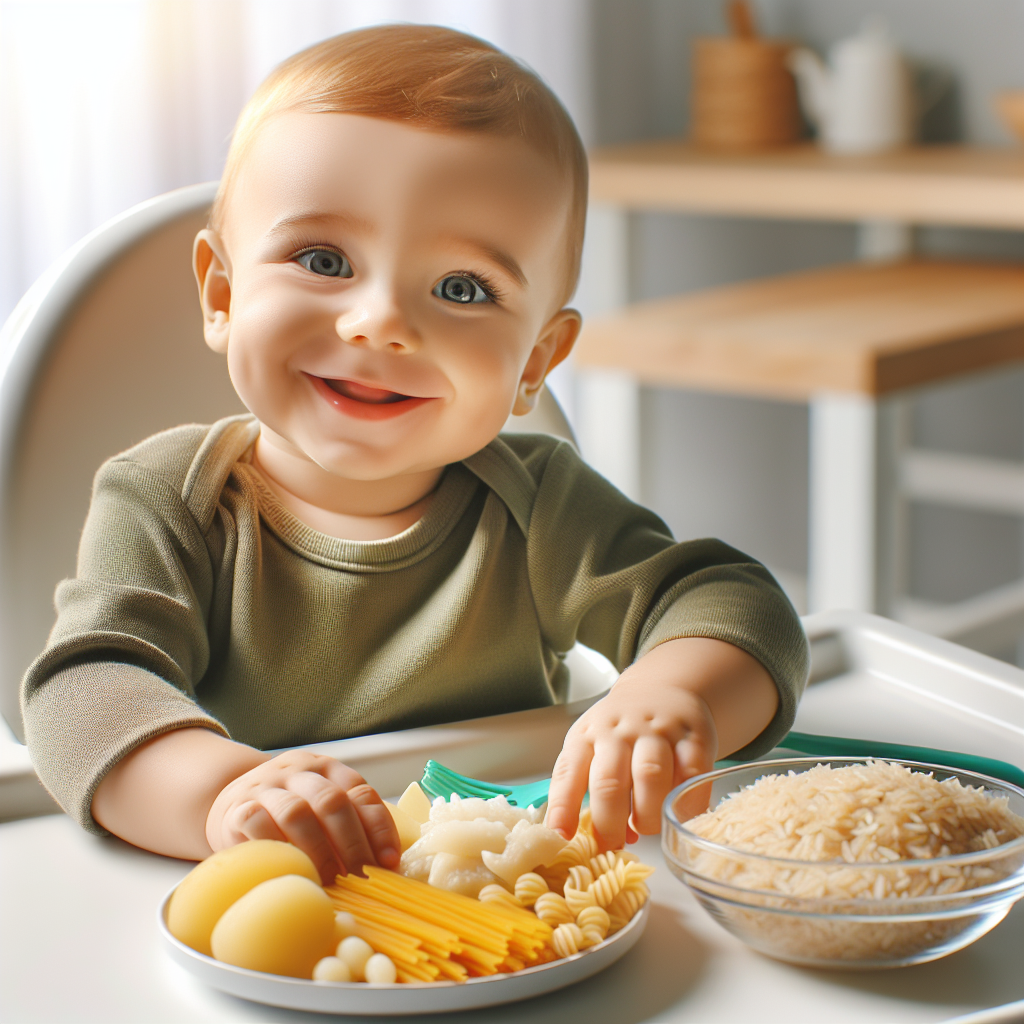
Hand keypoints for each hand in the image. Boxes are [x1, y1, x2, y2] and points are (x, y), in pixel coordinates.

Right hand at [205, 750, 399, 883]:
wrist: (229, 801)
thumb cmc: (285, 815)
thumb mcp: (319, 808)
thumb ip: (346, 827)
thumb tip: (383, 870)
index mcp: (328, 769)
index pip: (362, 792)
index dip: (379, 828)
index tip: (388, 862)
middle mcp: (299, 771)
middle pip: (332, 801)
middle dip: (352, 844)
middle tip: (361, 878)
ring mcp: (267, 787)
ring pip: (296, 812)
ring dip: (317, 852)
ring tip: (329, 882)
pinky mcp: (237, 808)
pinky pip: (257, 825)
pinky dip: (278, 851)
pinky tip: (291, 872)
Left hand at [545, 653, 717, 849]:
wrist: (660, 690)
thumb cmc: (620, 731)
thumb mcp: (593, 747)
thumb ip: (594, 791)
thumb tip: (607, 842)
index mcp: (586, 735)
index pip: (568, 773)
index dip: (563, 808)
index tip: (561, 837)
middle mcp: (618, 731)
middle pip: (609, 781)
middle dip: (609, 824)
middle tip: (612, 845)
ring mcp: (655, 731)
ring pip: (650, 776)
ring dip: (647, 815)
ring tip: (645, 827)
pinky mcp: (691, 736)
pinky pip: (691, 775)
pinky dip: (686, 803)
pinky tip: (678, 813)